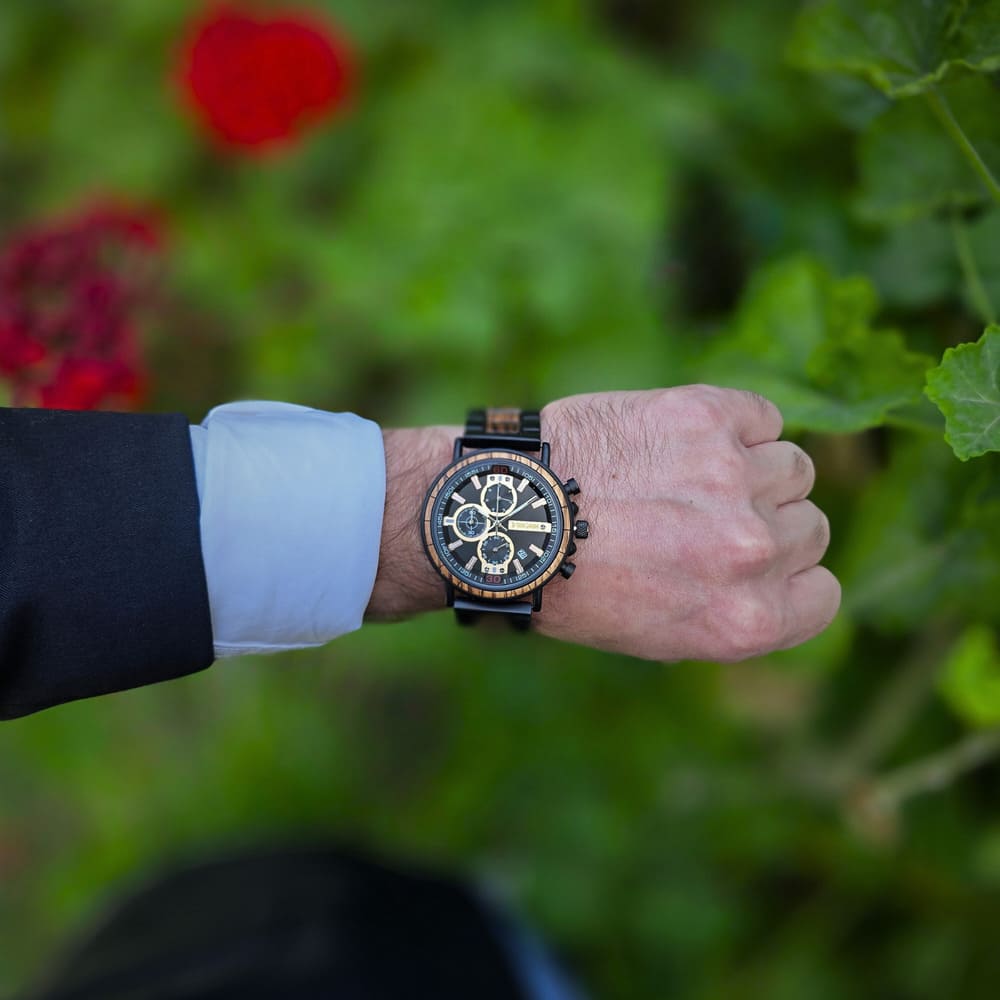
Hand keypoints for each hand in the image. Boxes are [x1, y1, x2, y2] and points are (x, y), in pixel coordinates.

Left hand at [536, 386, 839, 660]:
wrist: (506, 518)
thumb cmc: (573, 585)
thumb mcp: (660, 637)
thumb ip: (734, 611)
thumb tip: (780, 579)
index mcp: (745, 621)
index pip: (825, 594)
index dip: (790, 578)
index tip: (757, 565)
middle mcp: (751, 552)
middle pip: (810, 527)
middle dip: (765, 524)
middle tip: (701, 520)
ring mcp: (733, 479)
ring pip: (792, 467)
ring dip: (751, 472)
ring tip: (685, 478)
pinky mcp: (706, 416)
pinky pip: (763, 416)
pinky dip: (737, 424)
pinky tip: (685, 440)